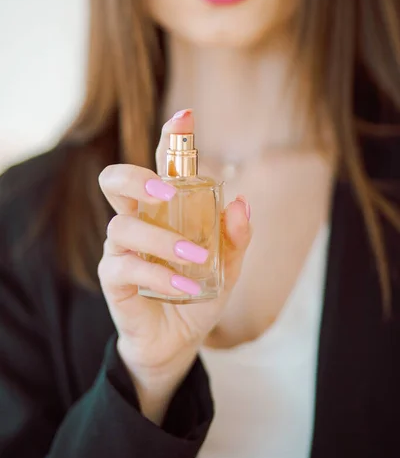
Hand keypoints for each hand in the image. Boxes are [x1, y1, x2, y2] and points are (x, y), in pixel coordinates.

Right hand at [98, 110, 251, 421]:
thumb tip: (240, 203)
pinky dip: (158, 274)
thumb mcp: (228, 267)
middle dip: (137, 177)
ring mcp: (121, 249)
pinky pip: (124, 267)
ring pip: (122, 226)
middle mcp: (138, 221)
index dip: (170, 139)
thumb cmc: (198, 293)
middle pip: (115, 180)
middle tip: (168, 192)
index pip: (161, 165)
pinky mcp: (113, 279)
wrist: (178, 341)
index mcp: (165, 210)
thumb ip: (235, 238)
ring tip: (197, 258)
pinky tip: (183, 286)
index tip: (185, 116)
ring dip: (162, 240)